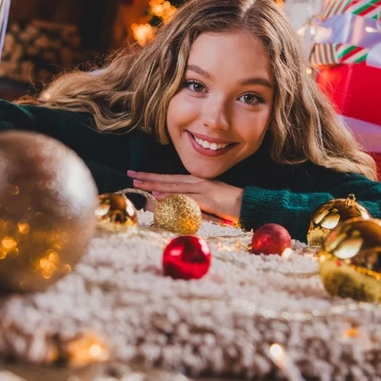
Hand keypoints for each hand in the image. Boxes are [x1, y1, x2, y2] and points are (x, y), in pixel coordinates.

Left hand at [127, 170, 243, 223]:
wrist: (249, 205)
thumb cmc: (229, 204)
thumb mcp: (208, 199)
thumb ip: (191, 199)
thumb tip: (170, 202)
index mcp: (197, 181)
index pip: (171, 179)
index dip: (154, 177)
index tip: (138, 175)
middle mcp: (198, 182)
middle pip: (169, 180)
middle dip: (149, 178)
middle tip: (132, 176)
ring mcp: (203, 190)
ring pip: (175, 187)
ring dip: (156, 186)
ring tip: (140, 185)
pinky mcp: (208, 200)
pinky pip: (187, 199)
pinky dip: (173, 198)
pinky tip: (161, 197)